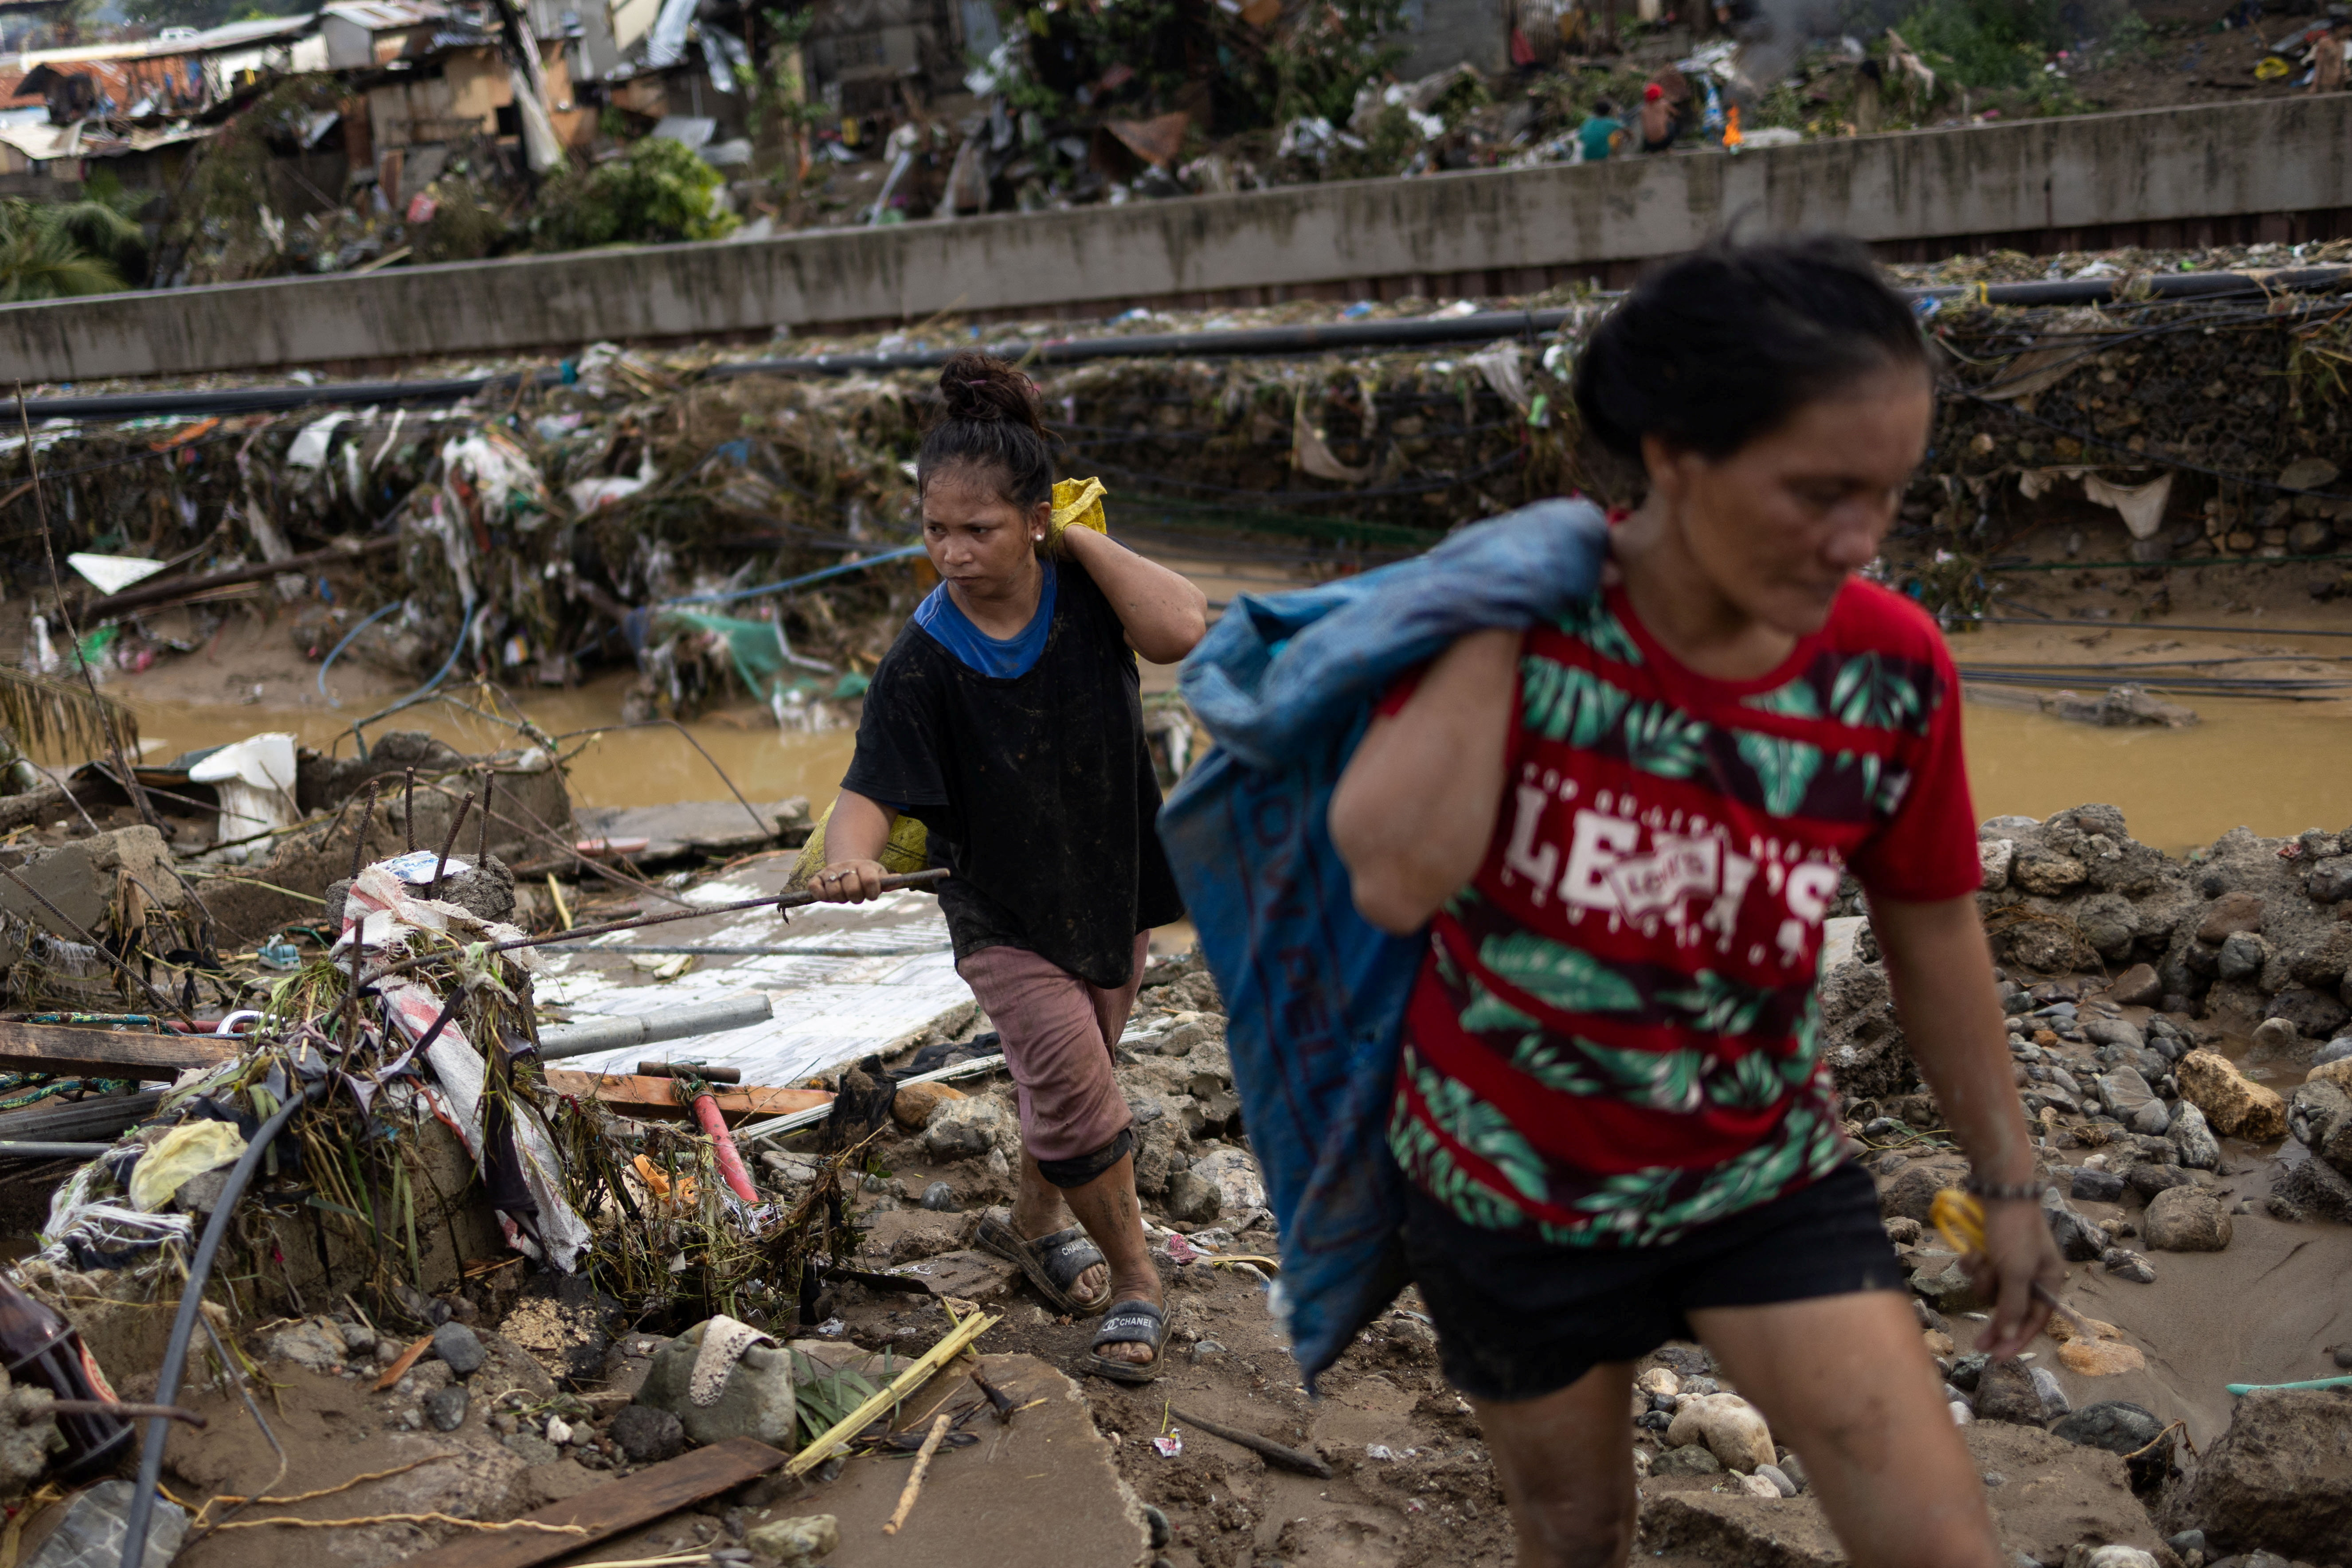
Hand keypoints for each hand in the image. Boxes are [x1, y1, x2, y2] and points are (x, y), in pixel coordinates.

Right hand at [811, 859, 885, 902]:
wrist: (847, 863)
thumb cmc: (866, 874)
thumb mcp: (879, 875)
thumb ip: (888, 881)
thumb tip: (900, 879)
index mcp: (864, 866)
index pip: (870, 880)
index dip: (873, 892)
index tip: (873, 895)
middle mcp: (846, 867)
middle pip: (852, 888)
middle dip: (856, 897)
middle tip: (857, 896)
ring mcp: (830, 871)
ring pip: (833, 890)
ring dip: (840, 898)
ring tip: (844, 895)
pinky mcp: (817, 877)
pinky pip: (814, 887)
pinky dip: (820, 895)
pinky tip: (828, 896)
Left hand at [1966, 1196, 2063, 1358]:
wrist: (1996, 1188)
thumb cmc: (2013, 1230)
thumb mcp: (2016, 1271)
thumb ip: (2013, 1306)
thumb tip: (2011, 1337)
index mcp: (2049, 1280)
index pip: (2036, 1321)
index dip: (2018, 1340)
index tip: (1998, 1358)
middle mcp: (2032, 1273)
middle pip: (2011, 1309)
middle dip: (1994, 1321)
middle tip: (1976, 1345)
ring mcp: (2009, 1261)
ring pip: (1990, 1288)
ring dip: (1982, 1278)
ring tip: (1981, 1260)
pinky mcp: (1990, 1251)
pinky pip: (1978, 1270)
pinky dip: (1973, 1263)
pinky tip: (1971, 1251)